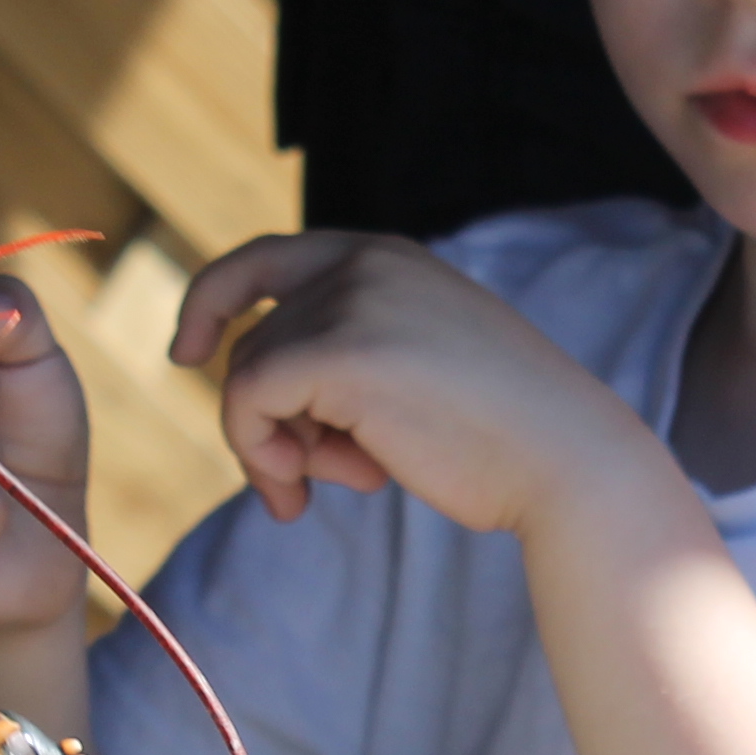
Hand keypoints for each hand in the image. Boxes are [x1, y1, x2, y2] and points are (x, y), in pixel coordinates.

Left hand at [176, 233, 662, 536]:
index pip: (266, 259)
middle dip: (267, 415)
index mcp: (389, 257)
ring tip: (348, 480)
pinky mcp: (335, 352)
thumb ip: (353, 352)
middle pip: (254, 337)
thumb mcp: (424, 362)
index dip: (214, 300)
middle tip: (303, 476)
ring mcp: (350, 302)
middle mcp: (363, 262)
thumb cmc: (504, 435)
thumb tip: (257, 391)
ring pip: (248, 377)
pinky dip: (260, 457)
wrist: (566, 459)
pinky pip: (246, 404)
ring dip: (279, 447)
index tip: (188, 351)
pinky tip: (304, 497)